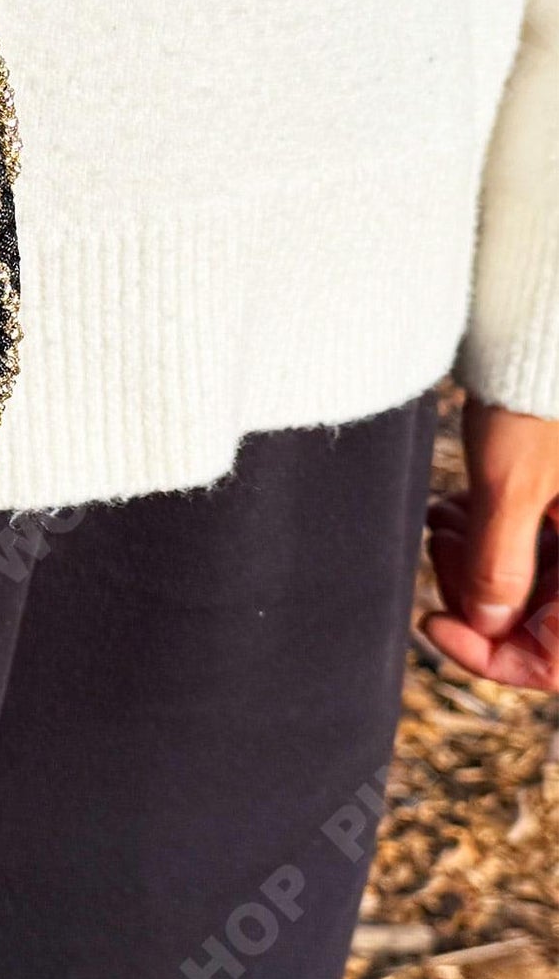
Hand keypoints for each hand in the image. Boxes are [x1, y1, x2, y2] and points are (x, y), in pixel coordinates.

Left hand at [423, 401, 558, 691]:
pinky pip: (527, 543)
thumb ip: (501, 563)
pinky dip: (486, 533)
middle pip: (537, 617)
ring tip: (444, 521)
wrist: (544, 323)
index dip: (496, 655)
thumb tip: (486, 626)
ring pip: (526, 579)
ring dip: (476, 560)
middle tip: (441, 548)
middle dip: (478, 592)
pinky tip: (452, 509)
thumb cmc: (539, 392)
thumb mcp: (511, 481)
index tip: (434, 621)